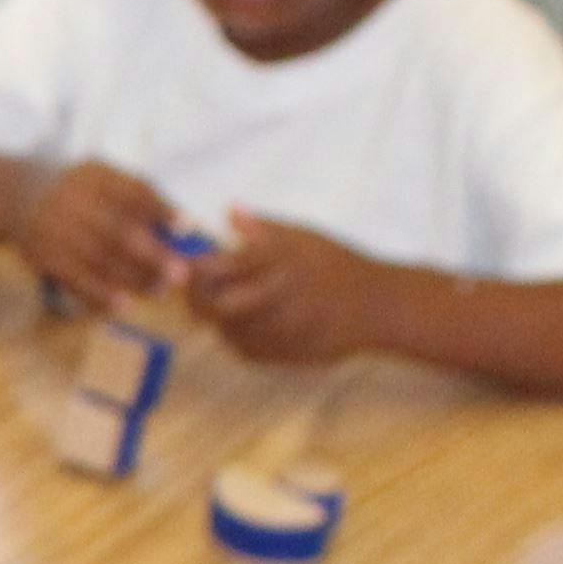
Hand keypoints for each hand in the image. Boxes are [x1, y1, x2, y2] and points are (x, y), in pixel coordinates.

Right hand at [16, 161, 187, 313]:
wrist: (18, 193)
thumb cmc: (80, 191)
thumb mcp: (103, 179)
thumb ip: (139, 199)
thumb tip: (185, 232)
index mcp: (95, 176)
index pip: (132, 191)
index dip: (160, 210)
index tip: (186, 228)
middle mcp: (72, 200)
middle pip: (117, 231)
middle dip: (152, 255)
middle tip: (180, 274)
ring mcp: (54, 229)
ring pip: (99, 260)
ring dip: (133, 279)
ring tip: (159, 290)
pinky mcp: (41, 255)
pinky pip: (74, 279)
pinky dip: (99, 295)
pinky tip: (122, 305)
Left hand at [181, 211, 405, 364]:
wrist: (378, 308)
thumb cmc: (338, 265)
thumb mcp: (305, 236)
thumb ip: (263, 227)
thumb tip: (229, 209)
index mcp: (279, 260)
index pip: (217, 266)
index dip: (193, 266)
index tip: (184, 262)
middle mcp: (278, 295)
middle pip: (214, 305)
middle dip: (196, 297)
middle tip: (193, 287)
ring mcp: (280, 329)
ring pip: (226, 329)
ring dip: (218, 316)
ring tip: (227, 298)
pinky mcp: (283, 354)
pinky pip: (245, 348)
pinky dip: (238, 334)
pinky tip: (251, 318)